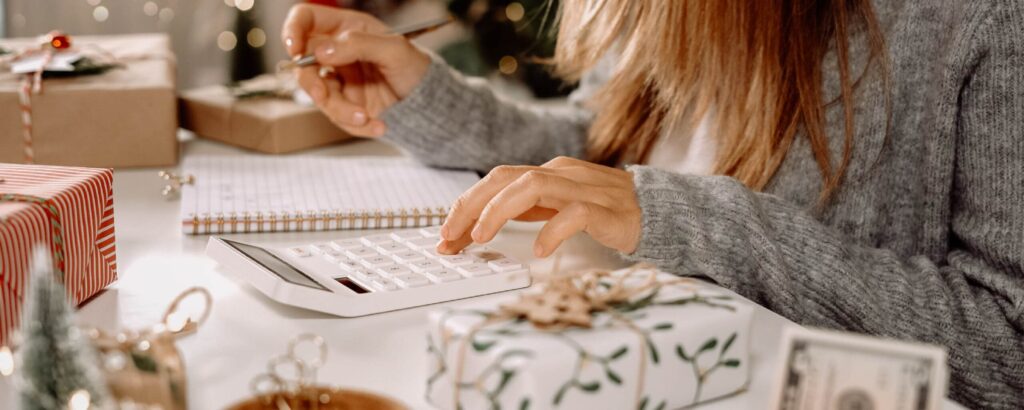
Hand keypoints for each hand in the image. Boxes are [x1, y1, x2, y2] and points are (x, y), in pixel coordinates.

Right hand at [281, 4, 430, 136]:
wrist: (430, 103)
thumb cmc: (416, 68)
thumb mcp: (395, 50)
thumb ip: (358, 45)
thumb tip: (321, 51)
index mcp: (346, 29)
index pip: (307, 19)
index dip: (294, 29)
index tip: (295, 48)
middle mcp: (337, 53)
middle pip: (303, 63)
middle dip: (310, 82)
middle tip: (322, 94)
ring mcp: (340, 80)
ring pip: (319, 96)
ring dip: (340, 110)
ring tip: (366, 117)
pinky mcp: (346, 105)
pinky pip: (337, 117)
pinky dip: (357, 125)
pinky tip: (379, 125)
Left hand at [437, 157, 642, 257]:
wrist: (659, 211)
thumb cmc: (606, 211)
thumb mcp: (557, 207)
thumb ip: (526, 210)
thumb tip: (478, 227)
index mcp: (546, 173)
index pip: (495, 181)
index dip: (465, 205)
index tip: (445, 236)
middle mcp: (561, 174)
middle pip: (504, 177)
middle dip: (470, 206)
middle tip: (450, 238)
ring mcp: (583, 188)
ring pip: (533, 186)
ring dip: (500, 210)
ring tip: (482, 237)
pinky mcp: (606, 209)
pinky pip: (575, 213)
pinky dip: (553, 231)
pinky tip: (540, 251)